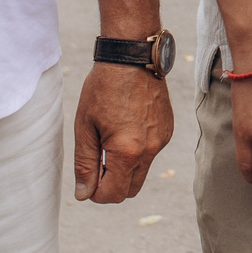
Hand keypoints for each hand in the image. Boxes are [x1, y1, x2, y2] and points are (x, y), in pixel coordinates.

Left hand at [73, 62, 174, 202]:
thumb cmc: (103, 89)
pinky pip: (151, 155)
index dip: (95, 193)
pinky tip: (125, 129)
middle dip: (111, 185)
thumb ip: (85, 165)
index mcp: (127, 152)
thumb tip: (84, 194)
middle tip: (96, 163)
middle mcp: (150, 150)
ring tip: (109, 141)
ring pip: (141, 173)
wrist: (132, 58)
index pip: (113, 194)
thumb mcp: (85, 127)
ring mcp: (162, 141)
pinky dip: (137, 153)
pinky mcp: (167, 131)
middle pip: (130, 191)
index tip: (87, 177)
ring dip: (124, 169)